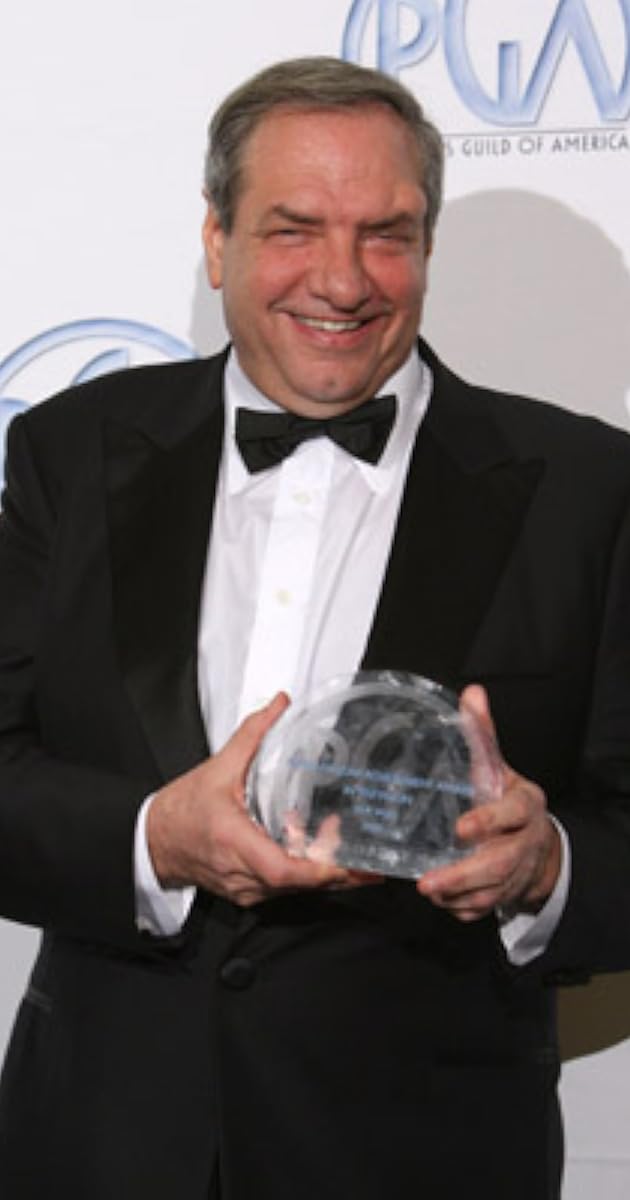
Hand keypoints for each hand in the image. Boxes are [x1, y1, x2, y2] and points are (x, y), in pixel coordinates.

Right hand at [147, 693, 352, 905]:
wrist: (154, 841)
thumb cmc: (182, 809)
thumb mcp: (220, 766)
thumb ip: (253, 733)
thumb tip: (280, 705)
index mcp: (234, 841)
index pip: (282, 869)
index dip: (318, 869)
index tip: (345, 861)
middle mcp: (241, 872)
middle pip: (298, 883)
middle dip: (335, 870)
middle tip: (365, 857)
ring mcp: (244, 889)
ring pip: (293, 890)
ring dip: (322, 872)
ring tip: (345, 849)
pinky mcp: (247, 894)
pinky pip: (283, 890)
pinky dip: (303, 875)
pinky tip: (318, 856)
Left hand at [417, 685, 560, 921]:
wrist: (535, 840)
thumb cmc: (505, 797)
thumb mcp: (496, 764)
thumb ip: (482, 733)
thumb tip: (472, 693)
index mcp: (525, 806)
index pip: (513, 815)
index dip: (490, 822)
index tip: (461, 828)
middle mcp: (525, 842)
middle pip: (501, 864)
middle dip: (464, 874)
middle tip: (428, 881)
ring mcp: (516, 872)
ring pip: (492, 891)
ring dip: (459, 896)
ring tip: (428, 891)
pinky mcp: (505, 893)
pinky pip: (485, 908)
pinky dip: (463, 908)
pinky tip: (442, 901)